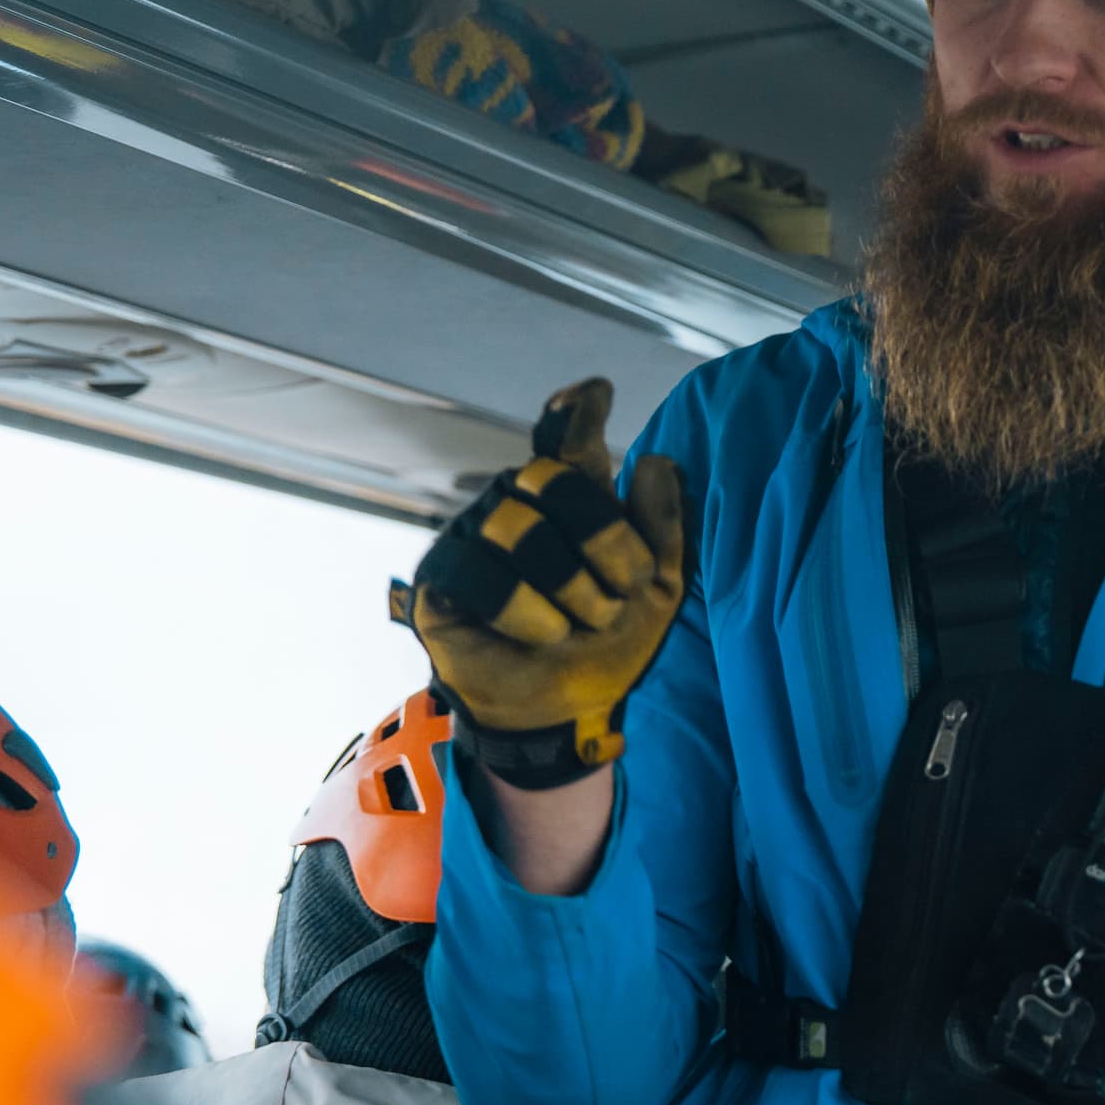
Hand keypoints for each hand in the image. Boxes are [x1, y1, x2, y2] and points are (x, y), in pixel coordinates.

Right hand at [395, 379, 686, 788]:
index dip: (575, 413)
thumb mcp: (653, 591)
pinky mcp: (443, 576)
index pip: (567, 440)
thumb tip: (654, 461)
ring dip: (567, 587)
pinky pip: (481, 573)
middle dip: (603, 544)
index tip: (595, 395)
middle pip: (556, 479)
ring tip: (578, 624)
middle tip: (616, 597)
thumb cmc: (606, 643)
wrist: (564, 710)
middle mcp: (519, 504)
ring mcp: (476, 534)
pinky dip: (525, 611)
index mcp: (571, 500)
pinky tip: (541, 634)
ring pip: (518, 526)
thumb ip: (662, 528)